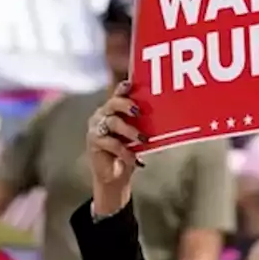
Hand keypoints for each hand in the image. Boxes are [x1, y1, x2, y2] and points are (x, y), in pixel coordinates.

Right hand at [86, 82, 144, 215]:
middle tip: (138, 111)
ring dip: (130, 131)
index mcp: (114, 108)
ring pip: (113, 122)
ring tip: (143, 139)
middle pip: (113, 103)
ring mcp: (96, 127)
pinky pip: (112, 143)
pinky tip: (136, 160)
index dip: (123, 87)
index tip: (130, 84)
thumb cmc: (129, 149)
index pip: (118, 93)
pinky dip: (126, 152)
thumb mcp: (138, 133)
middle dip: (126, 104)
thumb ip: (143, 123)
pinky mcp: (94, 142)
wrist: (115, 175)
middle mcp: (102, 114)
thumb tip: (164, 112)